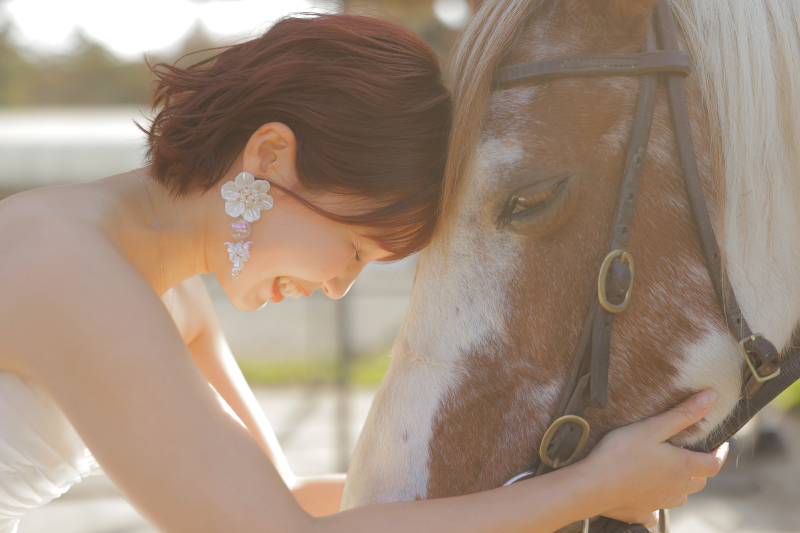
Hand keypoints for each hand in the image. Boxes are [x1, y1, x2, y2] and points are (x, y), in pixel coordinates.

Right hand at [581, 390, 727, 526]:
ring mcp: (659, 503)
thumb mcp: (652, 428)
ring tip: (670, 474)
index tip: (719, 445)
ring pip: (680, 497)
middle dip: (700, 468)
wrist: (593, 485)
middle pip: (699, 481)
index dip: (720, 454)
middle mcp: (676, 489)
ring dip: (681, 486)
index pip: (714, 464)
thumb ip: (682, 414)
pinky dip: (656, 505)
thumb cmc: (621, 454)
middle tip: (692, 455)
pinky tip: (648, 497)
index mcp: (682, 467)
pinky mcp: (640, 513)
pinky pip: (655, 513)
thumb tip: (711, 397)